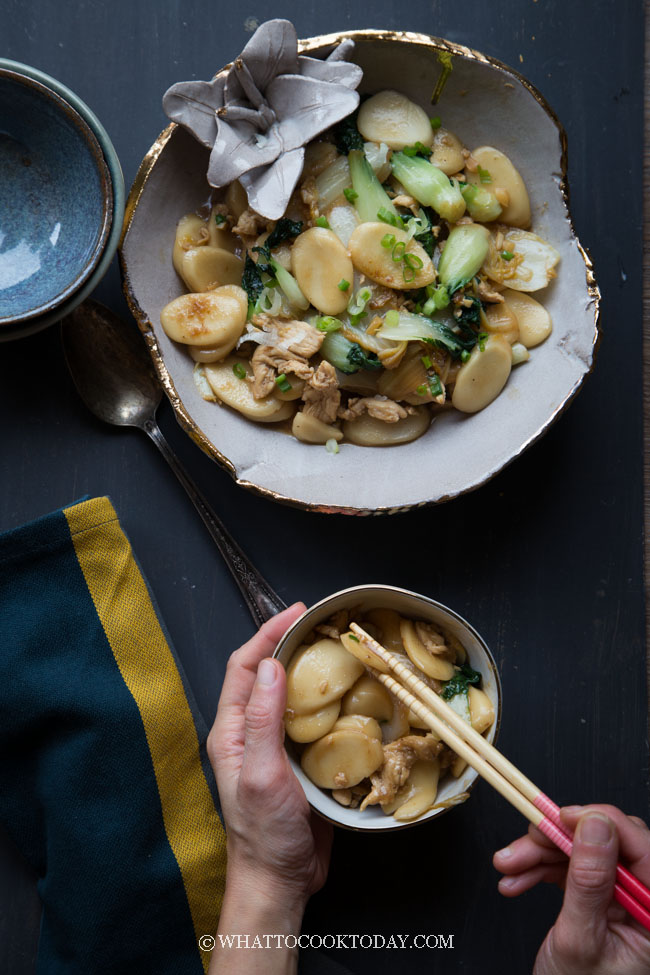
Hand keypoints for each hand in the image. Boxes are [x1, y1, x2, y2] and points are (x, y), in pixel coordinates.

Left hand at [208, 603, 332, 913]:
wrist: (281, 880)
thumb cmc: (264, 833)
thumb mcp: (260, 774)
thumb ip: (262, 720)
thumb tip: (273, 666)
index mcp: (232, 730)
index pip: (245, 667)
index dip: (268, 634)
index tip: (297, 612)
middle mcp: (251, 732)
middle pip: (268, 674)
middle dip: (292, 643)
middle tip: (324, 624)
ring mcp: (275, 746)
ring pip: (292, 694)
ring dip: (312, 669)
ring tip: (340, 650)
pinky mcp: (299, 761)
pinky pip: (313, 720)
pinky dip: (330, 702)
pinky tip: (351, 696)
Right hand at [493, 805, 649, 973]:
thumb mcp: (580, 939)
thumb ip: (589, 881)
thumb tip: (595, 824)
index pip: (640, 847)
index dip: (600, 822)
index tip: (562, 816)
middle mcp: (645, 901)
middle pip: (606, 843)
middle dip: (558, 840)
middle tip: (524, 842)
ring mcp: (623, 900)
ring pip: (583, 852)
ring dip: (540, 855)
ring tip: (507, 867)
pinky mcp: (600, 899)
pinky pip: (571, 868)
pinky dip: (540, 870)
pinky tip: (517, 880)